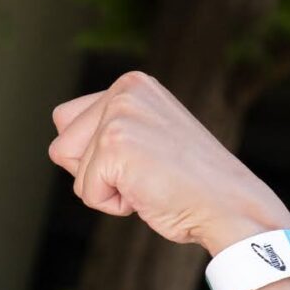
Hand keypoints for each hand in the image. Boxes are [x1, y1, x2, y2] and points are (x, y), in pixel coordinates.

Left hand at [46, 70, 289, 252]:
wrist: (229, 206)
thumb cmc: (188, 182)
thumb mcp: (147, 137)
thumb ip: (108, 129)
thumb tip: (59, 145)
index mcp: (132, 84)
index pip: (66, 122)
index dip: (93, 156)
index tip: (141, 159)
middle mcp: (125, 90)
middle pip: (62, 145)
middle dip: (93, 172)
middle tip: (144, 173)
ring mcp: (119, 115)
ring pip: (72, 169)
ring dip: (105, 188)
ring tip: (148, 181)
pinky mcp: (115, 145)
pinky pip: (86, 192)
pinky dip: (113, 205)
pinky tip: (149, 192)